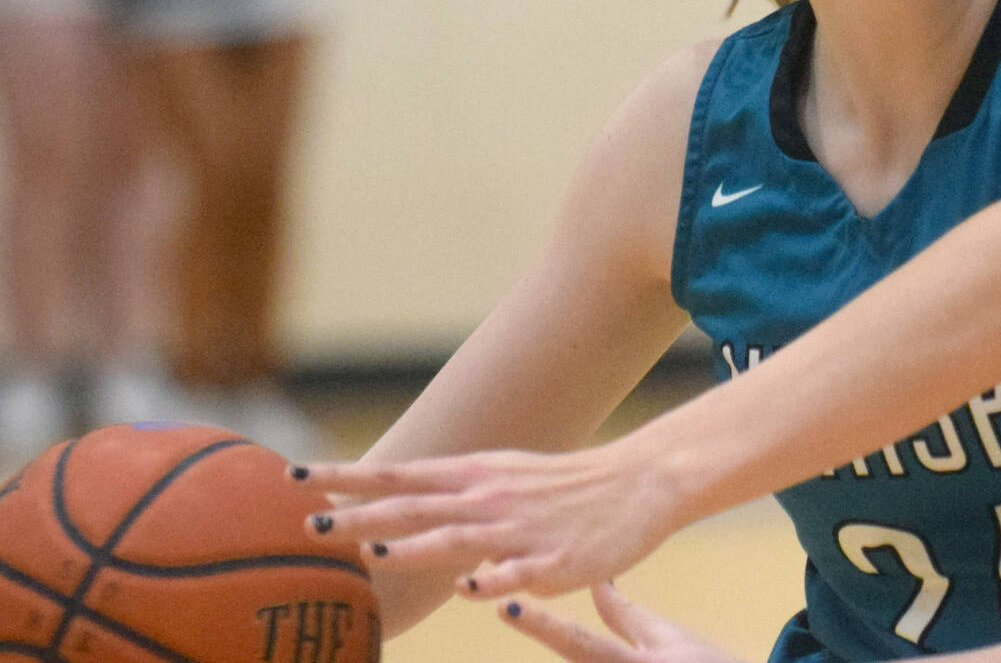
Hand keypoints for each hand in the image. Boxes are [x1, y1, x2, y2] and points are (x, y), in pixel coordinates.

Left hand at [295, 437, 681, 598]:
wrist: (641, 482)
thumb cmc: (567, 486)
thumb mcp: (504, 477)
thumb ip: (452, 498)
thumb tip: (399, 518)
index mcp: (475, 476)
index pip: (397, 475)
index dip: (345, 476)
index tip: (293, 476)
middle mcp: (489, 498)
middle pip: (413, 507)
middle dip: (359, 515)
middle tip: (307, 522)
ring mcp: (520, 530)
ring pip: (457, 538)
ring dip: (412, 546)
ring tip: (369, 553)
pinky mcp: (555, 561)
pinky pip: (517, 574)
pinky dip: (491, 581)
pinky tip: (469, 590)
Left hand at [501, 584, 742, 662]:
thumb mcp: (668, 638)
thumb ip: (624, 616)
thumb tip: (595, 582)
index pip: (578, 642)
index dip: (541, 625)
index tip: (505, 607)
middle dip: (550, 640)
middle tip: (517, 617)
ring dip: (579, 660)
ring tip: (540, 626)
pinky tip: (600, 658)